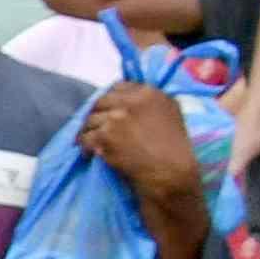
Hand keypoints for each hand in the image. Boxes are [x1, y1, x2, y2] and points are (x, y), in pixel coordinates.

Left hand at [81, 79, 207, 220]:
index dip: (111, 99)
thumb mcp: (171, 112)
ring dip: (88, 131)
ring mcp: (116, 118)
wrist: (169, 171)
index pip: (119, 87)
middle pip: (100, 102)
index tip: (108, 109)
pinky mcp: (105, 136)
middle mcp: (131, 102)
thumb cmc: (174, 147)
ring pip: (90, 120)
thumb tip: (131, 96)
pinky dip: (84, 146)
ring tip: (89, 142)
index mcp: (149, 93)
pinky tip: (89, 153)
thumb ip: (151, 101)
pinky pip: (85, 138)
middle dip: (96, 114)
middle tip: (93, 127)